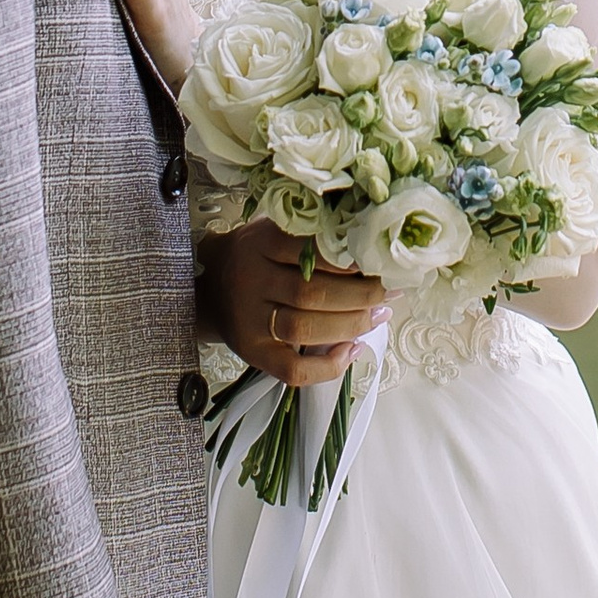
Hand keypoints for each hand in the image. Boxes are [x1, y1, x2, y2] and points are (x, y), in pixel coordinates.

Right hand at [200, 218, 386, 390]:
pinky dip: (327, 366)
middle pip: (312, 292)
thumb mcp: (272, 229)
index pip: (310, 250)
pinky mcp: (252, 353)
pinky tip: (353, 351)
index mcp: (259, 243)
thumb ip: (309, 233)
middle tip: (390, 290)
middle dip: (361, 294)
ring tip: (379, 315)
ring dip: (351, 325)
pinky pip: (292, 369)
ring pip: (305, 328)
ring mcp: (250, 321)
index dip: (349, 259)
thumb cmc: (255, 256)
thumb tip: (367, 243)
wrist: (207, 288)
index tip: (379, 261)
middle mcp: (251, 281)